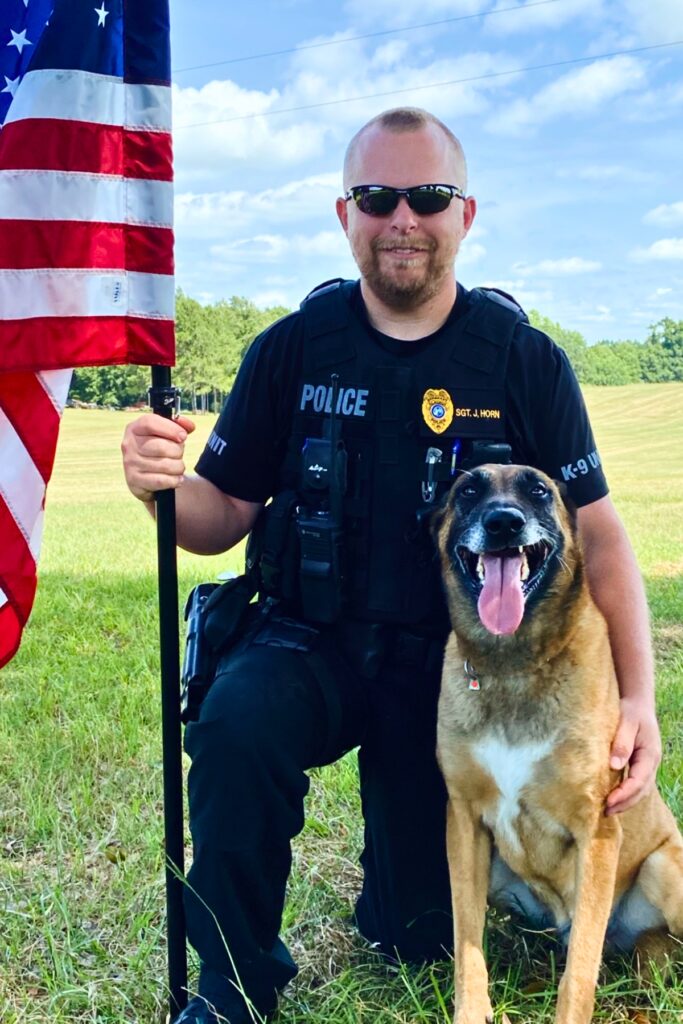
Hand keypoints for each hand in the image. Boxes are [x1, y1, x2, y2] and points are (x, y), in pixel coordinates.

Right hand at [121, 413, 195, 502]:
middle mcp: (129, 445)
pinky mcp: (134, 481)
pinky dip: (174, 480)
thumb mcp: (166, 434)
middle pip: (162, 446)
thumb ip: (179, 425)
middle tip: (179, 454)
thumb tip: (189, 426)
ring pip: (165, 465)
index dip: (171, 428)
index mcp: (134, 428)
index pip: (150, 423)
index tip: (183, 436)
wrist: (147, 476)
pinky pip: (162, 481)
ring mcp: (130, 464)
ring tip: (177, 467)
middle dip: (178, 452)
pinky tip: (176, 478)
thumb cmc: (158, 450)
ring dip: (178, 467)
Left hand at [605, 697, 661, 814]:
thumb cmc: (631, 711)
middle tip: (605, 812)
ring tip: (607, 809)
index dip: (624, 794)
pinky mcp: (639, 763)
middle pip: (640, 790)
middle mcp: (651, 763)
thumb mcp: (626, 723)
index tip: (608, 802)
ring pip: (639, 789)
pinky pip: (635, 783)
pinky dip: (625, 792)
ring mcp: (647, 764)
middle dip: (624, 803)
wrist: (638, 703)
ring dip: (625, 801)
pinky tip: (612, 796)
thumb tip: (615, 766)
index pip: (638, 781)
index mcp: (650, 755)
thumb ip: (622, 743)